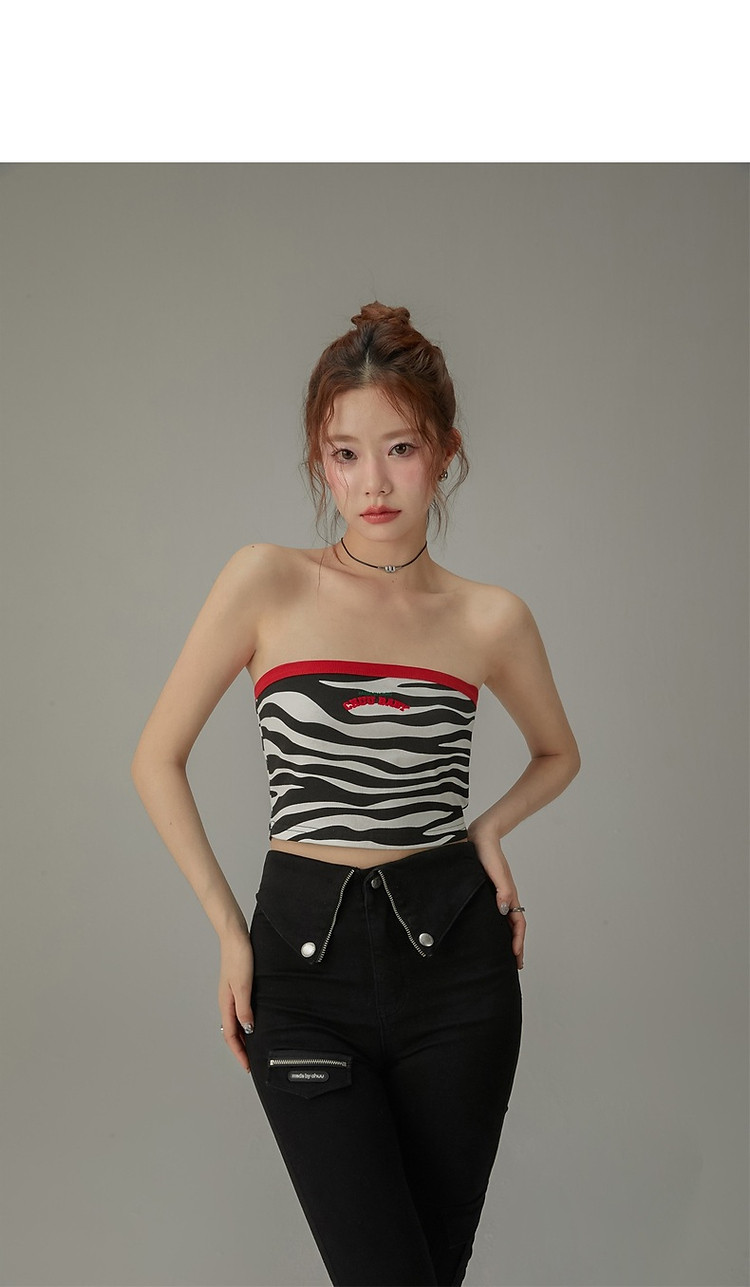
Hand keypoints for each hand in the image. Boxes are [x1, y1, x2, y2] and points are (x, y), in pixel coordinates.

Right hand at [218, 926, 254, 1071]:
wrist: (235, 936)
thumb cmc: (238, 957)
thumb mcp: (243, 986)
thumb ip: (244, 1009)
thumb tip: (247, 1030)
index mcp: (226, 1004)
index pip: (231, 1036)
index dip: (240, 1053)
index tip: (248, 1066)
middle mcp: (227, 1001)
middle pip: (232, 1032)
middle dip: (241, 1049)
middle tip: (252, 1062)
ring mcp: (231, 994)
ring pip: (236, 1022)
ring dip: (244, 1037)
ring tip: (254, 1047)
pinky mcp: (238, 987)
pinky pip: (240, 1011)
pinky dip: (246, 1022)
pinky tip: (255, 1021)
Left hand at [467, 827, 525, 968]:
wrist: (479, 837)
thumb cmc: (487, 853)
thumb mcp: (496, 872)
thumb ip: (502, 890)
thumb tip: (504, 910)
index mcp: (509, 895)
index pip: (518, 923)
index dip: (517, 941)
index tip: (515, 956)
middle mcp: (504, 898)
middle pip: (513, 926)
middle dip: (515, 946)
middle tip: (515, 964)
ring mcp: (496, 895)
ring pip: (504, 921)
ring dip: (506, 938)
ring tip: (503, 954)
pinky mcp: (486, 892)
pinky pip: (494, 914)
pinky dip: (495, 926)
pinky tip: (487, 931)